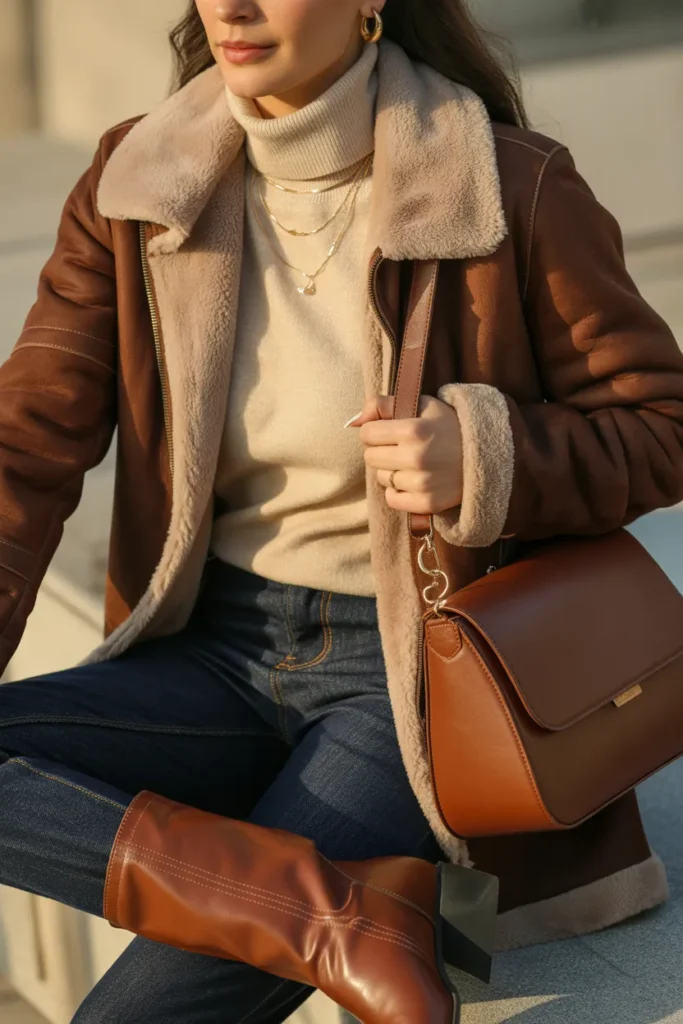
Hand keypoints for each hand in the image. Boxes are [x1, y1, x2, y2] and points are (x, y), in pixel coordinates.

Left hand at [346, 395, 462, 513]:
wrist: (486, 455)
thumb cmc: (448, 427)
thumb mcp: (421, 404)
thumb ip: (382, 404)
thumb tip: (352, 422)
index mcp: (414, 429)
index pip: (367, 434)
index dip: (375, 432)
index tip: (390, 433)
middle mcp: (417, 457)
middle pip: (370, 458)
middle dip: (381, 452)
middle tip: (402, 449)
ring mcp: (422, 483)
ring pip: (382, 478)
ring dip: (392, 472)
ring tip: (414, 465)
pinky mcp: (427, 503)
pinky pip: (392, 500)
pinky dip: (398, 492)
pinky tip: (415, 481)